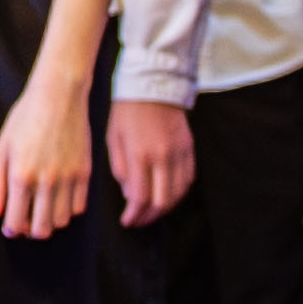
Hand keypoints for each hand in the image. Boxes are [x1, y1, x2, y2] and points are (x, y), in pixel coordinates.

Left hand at [0, 77, 97, 240]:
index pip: (16, 221)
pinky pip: (78, 207)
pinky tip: (58, 198)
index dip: (11, 229)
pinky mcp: (85, 173)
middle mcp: (47, 181)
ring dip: (50, 221)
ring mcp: (69, 178)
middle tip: (27, 220)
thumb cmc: (26, 117)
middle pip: (42, 229)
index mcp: (22, 175)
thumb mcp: (3, 147)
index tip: (11, 226)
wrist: (59, 95)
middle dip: (31, 230)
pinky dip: (68, 209)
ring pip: (61, 221)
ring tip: (42, 208)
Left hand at [105, 99, 195, 225]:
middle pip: (162, 201)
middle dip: (149, 217)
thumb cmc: (126, 110)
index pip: (140, 197)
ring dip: (165, 208)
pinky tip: (168, 196)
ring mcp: (179, 152)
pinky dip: (179, 193)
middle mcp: (162, 156)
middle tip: (138, 220)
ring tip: (152, 212)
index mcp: (140, 154)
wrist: (153, 82)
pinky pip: (188, 179)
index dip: (134, 215)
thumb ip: (120, 169)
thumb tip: (130, 196)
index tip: (127, 221)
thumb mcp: (113, 138)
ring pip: (178, 194)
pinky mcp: (189, 148)